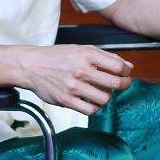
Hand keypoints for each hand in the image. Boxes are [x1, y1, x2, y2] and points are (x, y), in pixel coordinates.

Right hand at [17, 45, 132, 114]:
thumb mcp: (82, 49)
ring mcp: (73, 87)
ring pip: (104, 98)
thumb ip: (106, 57)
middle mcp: (81, 70)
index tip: (126, 73)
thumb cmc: (57, 57)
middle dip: (124, 84)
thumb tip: (127, 66)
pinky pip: (89, 110)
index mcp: (87, 55)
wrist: (32, 66)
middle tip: (123, 84)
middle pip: (115, 83)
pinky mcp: (66, 100)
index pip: (118, 67)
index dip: (127, 71)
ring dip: (108, 96)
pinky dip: (95, 107)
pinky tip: (92, 100)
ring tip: (103, 91)